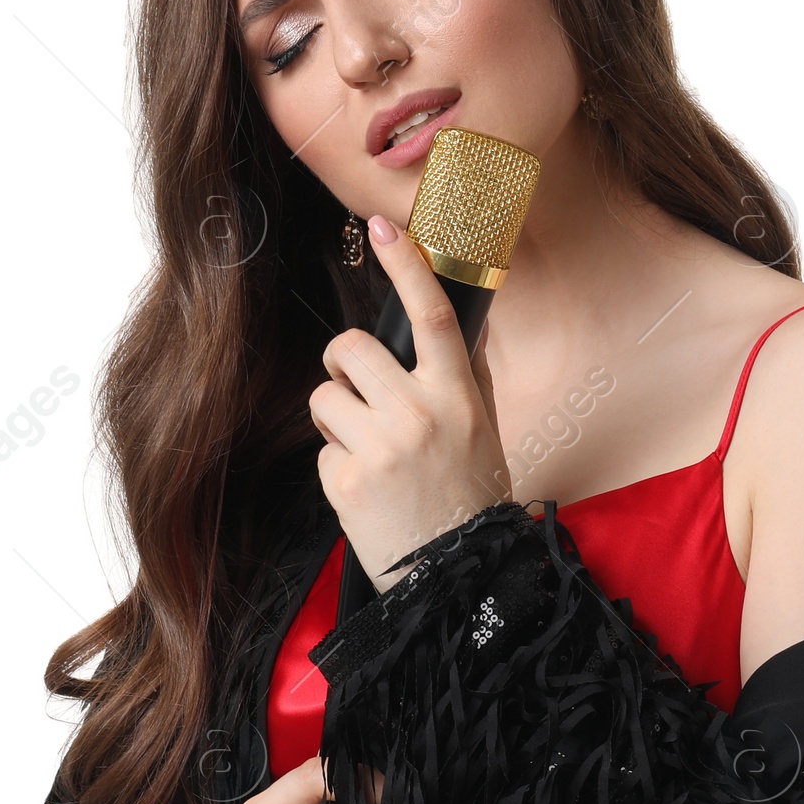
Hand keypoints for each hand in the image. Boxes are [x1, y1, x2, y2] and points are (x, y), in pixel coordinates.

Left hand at [309, 214, 512, 593]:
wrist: (456, 575)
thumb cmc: (470, 497)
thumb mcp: (482, 429)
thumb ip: (462, 377)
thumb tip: (448, 325)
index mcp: (459, 397)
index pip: (432, 315)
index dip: (407, 266)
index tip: (384, 228)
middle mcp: (420, 414)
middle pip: (352, 347)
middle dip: (342, 362)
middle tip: (354, 387)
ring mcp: (381, 448)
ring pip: (326, 394)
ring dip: (336, 416)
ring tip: (367, 450)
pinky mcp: (346, 481)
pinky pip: (322, 446)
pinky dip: (338, 463)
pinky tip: (366, 488)